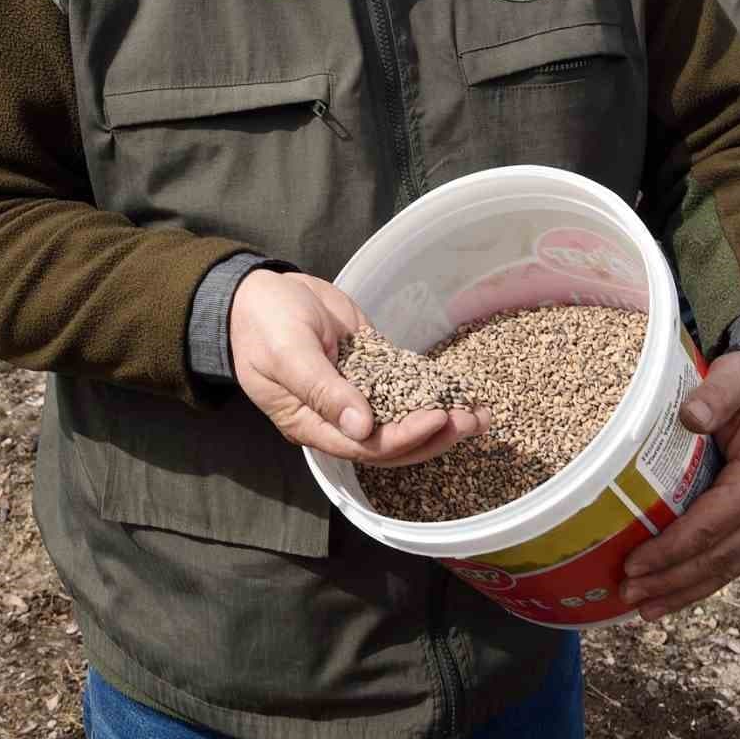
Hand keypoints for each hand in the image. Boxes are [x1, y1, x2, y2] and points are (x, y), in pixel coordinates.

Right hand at [229, 269, 489, 463]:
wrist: (258, 292)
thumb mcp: (288, 354)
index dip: (405, 437)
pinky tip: (460, 390)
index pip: (366, 446)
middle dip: (435, 434)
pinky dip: (432, 389)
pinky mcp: (369, 368)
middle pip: (392, 441)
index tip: (438, 419)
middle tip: (472, 421)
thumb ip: (324, 390)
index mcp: (312, 424)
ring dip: (442, 418)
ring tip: (480, 414)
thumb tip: (362, 428)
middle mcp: (338, 417)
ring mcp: (356, 393)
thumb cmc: (263, 324)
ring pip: (403, 416)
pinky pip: (404, 385)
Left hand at [620, 350, 739, 620]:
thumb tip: (690, 417)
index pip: (710, 527)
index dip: (671, 550)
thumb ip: (715, 396)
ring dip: (683, 591)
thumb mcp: (738, 379)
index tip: (634, 563)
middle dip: (670, 582)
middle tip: (627, 595)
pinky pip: (728, 560)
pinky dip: (699, 581)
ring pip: (724, 568)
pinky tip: (670, 594)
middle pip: (715, 559)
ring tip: (642, 609)